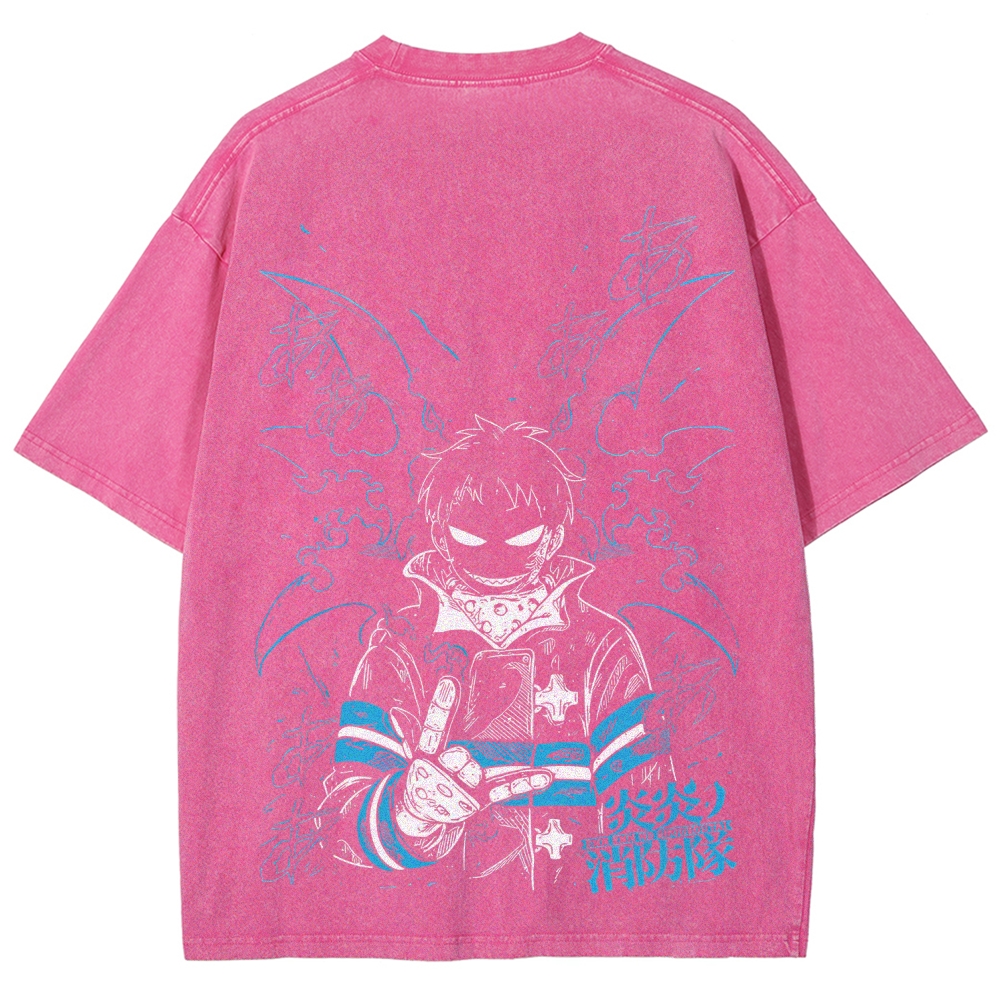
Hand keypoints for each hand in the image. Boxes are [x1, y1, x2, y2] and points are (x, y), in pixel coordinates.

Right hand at [390, 675, 552, 833]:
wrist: (420, 814)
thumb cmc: (422, 776)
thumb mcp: (415, 755)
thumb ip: (410, 731)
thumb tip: (395, 712)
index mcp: (425, 756)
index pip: (433, 726)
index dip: (442, 705)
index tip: (450, 681)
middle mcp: (440, 774)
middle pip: (459, 755)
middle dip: (458, 760)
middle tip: (451, 769)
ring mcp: (459, 789)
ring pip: (474, 772)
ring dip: (471, 776)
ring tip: (458, 786)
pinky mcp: (477, 801)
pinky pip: (505, 788)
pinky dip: (526, 781)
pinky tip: (547, 774)